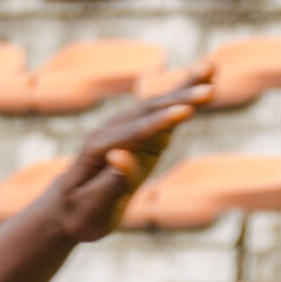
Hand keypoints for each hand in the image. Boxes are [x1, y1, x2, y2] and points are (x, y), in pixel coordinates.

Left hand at [47, 71, 213, 242]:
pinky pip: (164, 111)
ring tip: (211, 68)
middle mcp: (112, 132)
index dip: (160, 123)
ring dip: (184, 87)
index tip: (185, 111)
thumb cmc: (81, 213)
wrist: (70, 208)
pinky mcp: (141, 133)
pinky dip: (183, 94)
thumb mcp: (93, 207)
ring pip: (157, 105)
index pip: (134, 134)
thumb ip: (110, 183)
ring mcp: (126, 129)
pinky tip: (203, 77)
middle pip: (148, 112)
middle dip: (177, 100)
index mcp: (99, 150)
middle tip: (208, 91)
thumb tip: (119, 156)